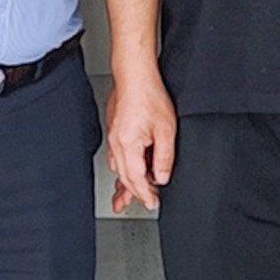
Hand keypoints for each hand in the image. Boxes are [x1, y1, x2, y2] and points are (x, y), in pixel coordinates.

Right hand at [103, 64, 176, 214]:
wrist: (134, 75)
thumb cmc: (149, 96)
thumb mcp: (166, 131)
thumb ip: (164, 158)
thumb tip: (162, 177)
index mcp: (128, 146)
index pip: (136, 180)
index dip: (145, 195)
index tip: (152, 203)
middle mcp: (116, 144)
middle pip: (124, 177)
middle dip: (135, 193)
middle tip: (145, 203)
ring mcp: (113, 137)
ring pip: (118, 168)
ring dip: (125, 183)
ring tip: (125, 197)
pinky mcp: (114, 131)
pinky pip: (116, 157)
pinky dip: (121, 169)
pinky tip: (123, 171)